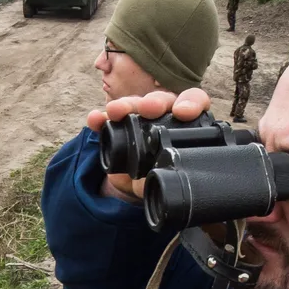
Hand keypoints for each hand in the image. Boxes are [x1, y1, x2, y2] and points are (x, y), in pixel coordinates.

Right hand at [85, 88, 210, 200]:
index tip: (183, 112)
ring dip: (125, 105)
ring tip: (115, 111)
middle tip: (148, 108)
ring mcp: (139, 119)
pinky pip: (108, 120)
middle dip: (154, 101)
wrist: (142, 189)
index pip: (194, 102)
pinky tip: (95, 119)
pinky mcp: (117, 128)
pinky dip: (100, 119)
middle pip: (161, 100)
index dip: (191, 102)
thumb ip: (180, 172)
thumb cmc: (167, 177)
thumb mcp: (180, 176)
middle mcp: (164, 115)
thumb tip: (174, 172)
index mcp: (187, 122)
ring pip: (134, 105)